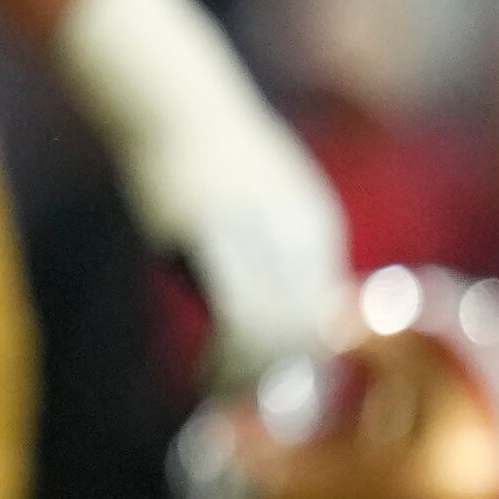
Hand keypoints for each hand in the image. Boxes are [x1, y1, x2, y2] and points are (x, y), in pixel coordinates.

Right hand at [134, 99, 354, 382]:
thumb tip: (258, 321)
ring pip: (277, 330)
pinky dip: (227, 360)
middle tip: (240, 398)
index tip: (267, 387)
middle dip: (276, 375)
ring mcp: (260, 232)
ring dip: (250, 376)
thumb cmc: (205, 152)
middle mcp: (300, 230)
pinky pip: (236, 316)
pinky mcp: (211, 233)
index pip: (326, 312)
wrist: (172, 100)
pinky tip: (207, 375)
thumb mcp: (254, 200)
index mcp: (318, 222)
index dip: (301, 361)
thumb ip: (268, 256)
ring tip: (219, 390)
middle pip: (308, 328)